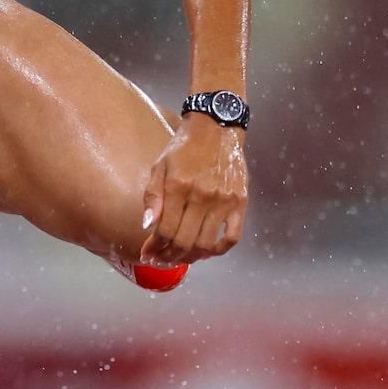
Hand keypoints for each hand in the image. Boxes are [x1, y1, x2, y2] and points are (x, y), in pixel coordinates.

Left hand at [141, 118, 246, 265]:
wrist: (216, 128)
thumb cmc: (183, 148)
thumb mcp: (160, 166)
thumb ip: (153, 196)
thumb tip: (148, 226)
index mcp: (178, 187)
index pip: (164, 230)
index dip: (154, 247)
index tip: (147, 253)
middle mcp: (202, 196)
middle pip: (184, 241)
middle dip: (169, 256)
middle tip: (162, 260)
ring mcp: (224, 201)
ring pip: (206, 243)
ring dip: (191, 257)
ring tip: (180, 258)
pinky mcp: (240, 202)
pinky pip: (232, 236)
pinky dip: (219, 250)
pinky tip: (207, 252)